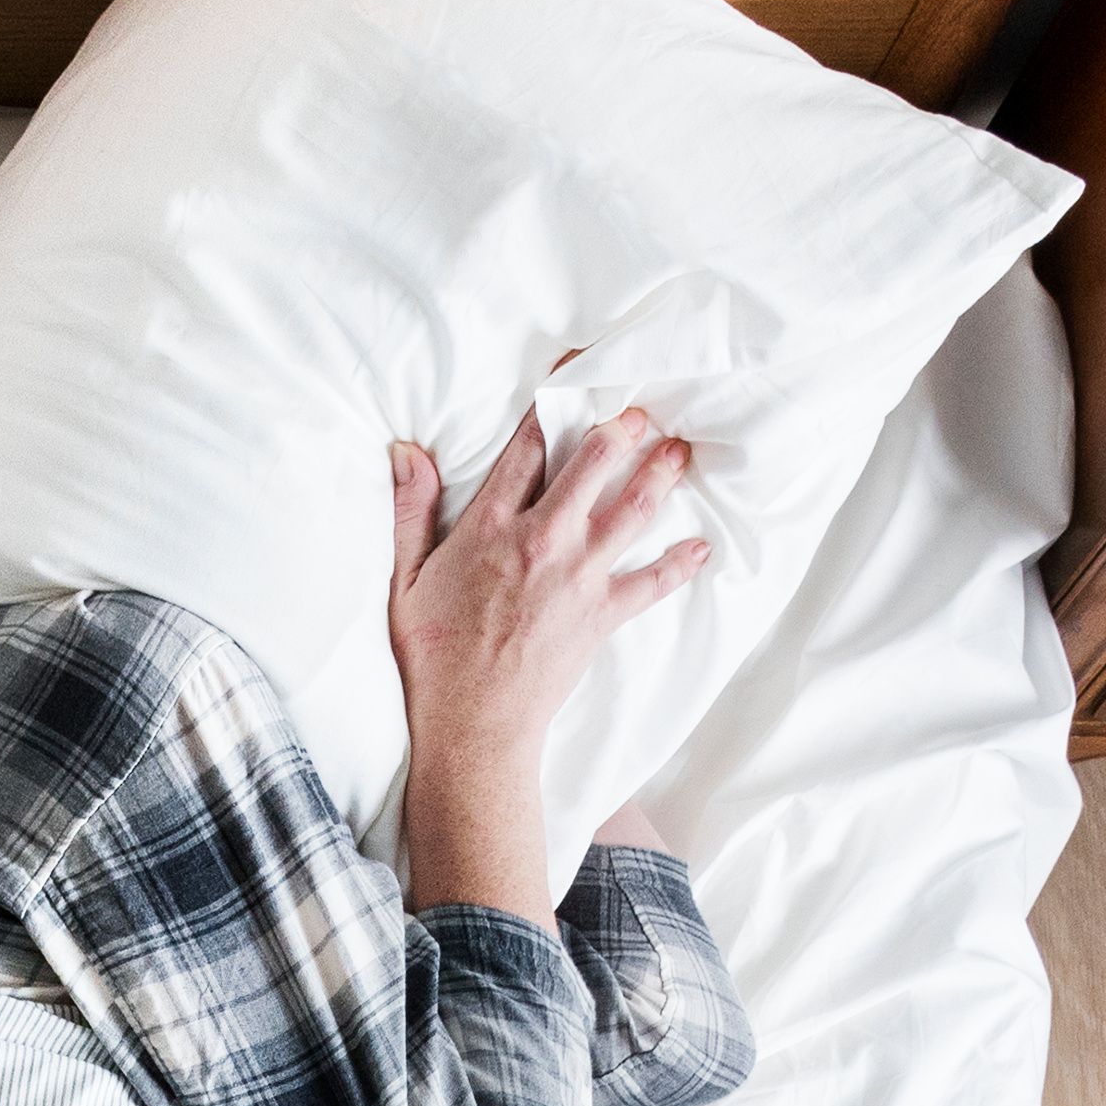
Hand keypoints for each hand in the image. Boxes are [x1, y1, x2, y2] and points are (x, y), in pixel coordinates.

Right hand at [386, 405, 707, 918]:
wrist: (472, 724)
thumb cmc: (432, 654)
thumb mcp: (404, 577)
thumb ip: (410, 510)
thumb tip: (407, 451)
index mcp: (489, 525)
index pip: (528, 449)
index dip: (552, 408)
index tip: (572, 381)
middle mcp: (541, 539)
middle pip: (592, 465)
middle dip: (621, 431)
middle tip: (641, 412)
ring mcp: (577, 576)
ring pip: (631, 509)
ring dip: (660, 475)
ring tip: (679, 450)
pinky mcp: (602, 614)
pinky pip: (652, 581)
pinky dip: (679, 563)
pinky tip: (701, 547)